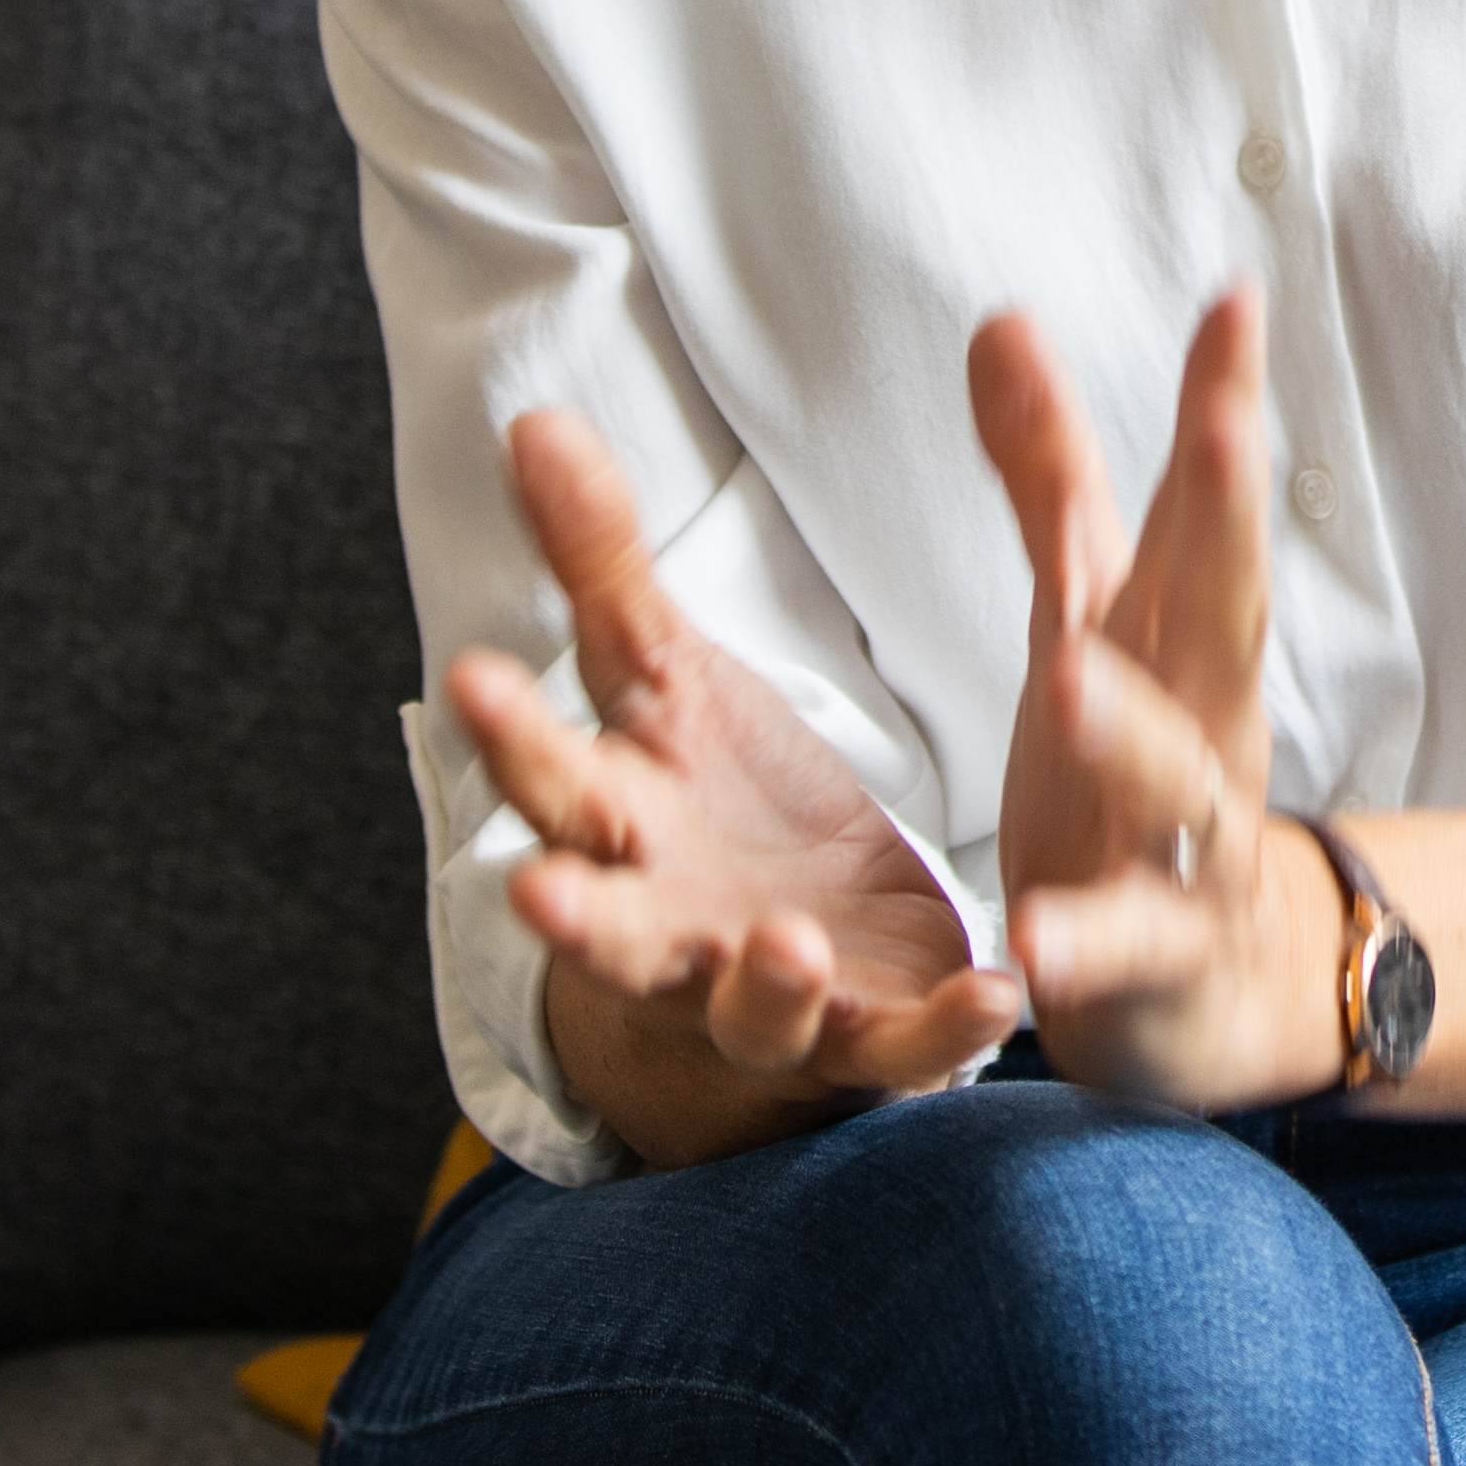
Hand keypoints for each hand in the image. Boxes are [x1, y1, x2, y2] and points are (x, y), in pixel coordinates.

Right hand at [442, 405, 1023, 1169]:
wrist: (790, 958)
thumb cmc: (709, 803)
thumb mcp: (660, 676)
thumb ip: (600, 563)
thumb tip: (525, 418)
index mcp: (622, 824)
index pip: (549, 775)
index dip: (509, 730)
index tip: (472, 674)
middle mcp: (677, 925)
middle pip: (611, 926)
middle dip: (574, 916)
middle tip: (531, 893)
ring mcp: (772, 996)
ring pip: (754, 1006)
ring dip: (765, 982)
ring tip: (784, 944)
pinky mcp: (874, 1034)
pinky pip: (905, 1048)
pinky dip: (944, 1030)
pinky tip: (994, 994)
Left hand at [978, 291, 1334, 1106]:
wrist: (1222, 987)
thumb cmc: (1140, 775)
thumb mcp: (1088, 618)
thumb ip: (1048, 479)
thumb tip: (1005, 317)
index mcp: (1177, 636)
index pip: (1198, 503)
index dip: (1221, 401)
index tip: (1238, 295)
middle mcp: (1205, 725)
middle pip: (1224, 611)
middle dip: (1226, 522)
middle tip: (1222, 429)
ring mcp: (1193, 845)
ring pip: (1177, 783)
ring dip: (1130, 730)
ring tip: (1070, 677)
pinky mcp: (1162, 957)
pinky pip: (1127, 948)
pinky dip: (1087, 943)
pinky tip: (1035, 943)